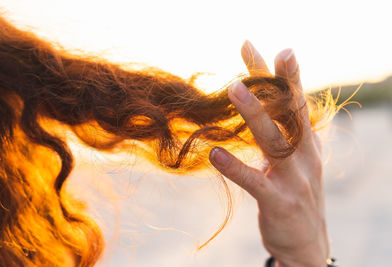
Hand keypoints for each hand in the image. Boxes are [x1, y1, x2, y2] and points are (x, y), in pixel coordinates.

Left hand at [209, 41, 329, 266]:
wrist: (308, 243)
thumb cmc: (296, 194)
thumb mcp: (296, 161)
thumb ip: (285, 134)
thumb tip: (267, 106)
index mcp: (308, 144)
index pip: (295, 101)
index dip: (281, 73)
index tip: (261, 47)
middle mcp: (306, 156)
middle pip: (290, 111)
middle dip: (274, 80)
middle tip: (250, 51)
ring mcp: (295, 179)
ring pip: (276, 140)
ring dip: (255, 112)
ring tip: (233, 88)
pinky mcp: (280, 203)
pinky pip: (255, 182)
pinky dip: (234, 167)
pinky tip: (215, 153)